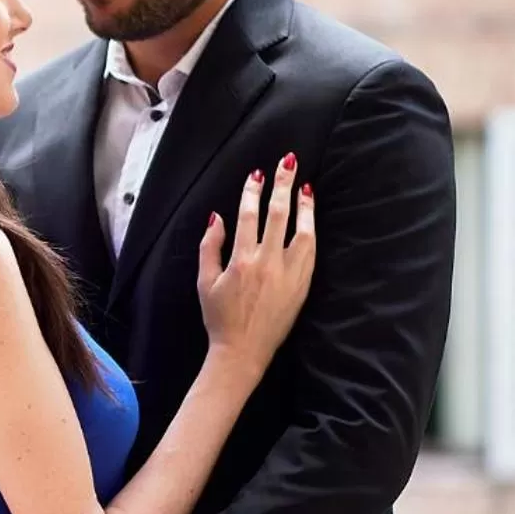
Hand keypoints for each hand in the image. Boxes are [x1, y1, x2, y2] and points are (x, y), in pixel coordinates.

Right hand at [199, 152, 316, 372]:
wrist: (243, 351)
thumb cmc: (219, 317)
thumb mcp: (204, 283)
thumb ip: (209, 247)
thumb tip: (216, 218)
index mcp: (240, 261)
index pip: (249, 216)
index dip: (253, 192)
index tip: (257, 174)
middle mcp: (267, 263)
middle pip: (278, 215)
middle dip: (282, 186)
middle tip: (288, 162)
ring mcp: (288, 274)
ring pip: (301, 231)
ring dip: (303, 206)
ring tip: (304, 186)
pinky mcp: (302, 285)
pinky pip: (310, 252)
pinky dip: (311, 231)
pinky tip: (310, 219)